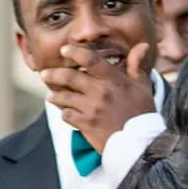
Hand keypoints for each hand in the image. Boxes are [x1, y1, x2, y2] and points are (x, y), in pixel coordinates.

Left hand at [40, 42, 155, 150]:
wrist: (140, 142)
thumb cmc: (142, 113)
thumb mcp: (143, 87)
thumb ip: (137, 66)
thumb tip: (143, 45)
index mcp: (113, 80)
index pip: (90, 60)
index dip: (75, 52)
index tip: (64, 49)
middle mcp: (100, 92)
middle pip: (69, 77)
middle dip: (53, 75)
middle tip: (44, 74)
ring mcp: (91, 108)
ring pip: (64, 97)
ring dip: (55, 96)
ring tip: (51, 96)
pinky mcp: (86, 124)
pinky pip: (67, 115)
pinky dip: (65, 113)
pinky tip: (66, 113)